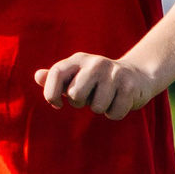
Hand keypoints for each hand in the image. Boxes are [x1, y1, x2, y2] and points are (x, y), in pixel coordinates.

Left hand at [36, 54, 159, 119]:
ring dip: (100, 109)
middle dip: (80, 103)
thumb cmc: (97, 80)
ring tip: (106, 97)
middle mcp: (96, 63)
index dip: (50, 92)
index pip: (56, 73)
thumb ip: (55, 78)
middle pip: (75, 95)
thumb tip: (38, 76)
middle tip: (89, 97)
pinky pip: (114, 113)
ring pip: (97, 107)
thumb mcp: (75, 75)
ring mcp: (115, 74)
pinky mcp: (130, 87)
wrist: (137, 75)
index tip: (56, 104)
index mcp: (78, 59)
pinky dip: (114, 113)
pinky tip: (118, 101)